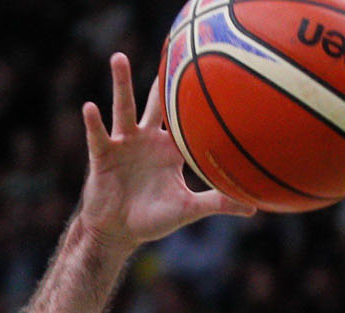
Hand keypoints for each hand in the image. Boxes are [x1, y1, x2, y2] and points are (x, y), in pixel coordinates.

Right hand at [77, 53, 250, 255]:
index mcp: (169, 149)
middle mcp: (146, 139)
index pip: (185, 119)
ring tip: (119, 59)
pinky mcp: (102, 155)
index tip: (208, 71)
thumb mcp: (187, 209)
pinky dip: (94, 122)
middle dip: (161, 80)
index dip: (194, 99)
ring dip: (121, 85)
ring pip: (123, 109)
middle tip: (170, 48)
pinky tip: (90, 107)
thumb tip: (254, 206)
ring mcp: (123, 144)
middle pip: (155, 103)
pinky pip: (98, 135)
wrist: (118, 232)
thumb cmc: (151, 218)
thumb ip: (217, 203)